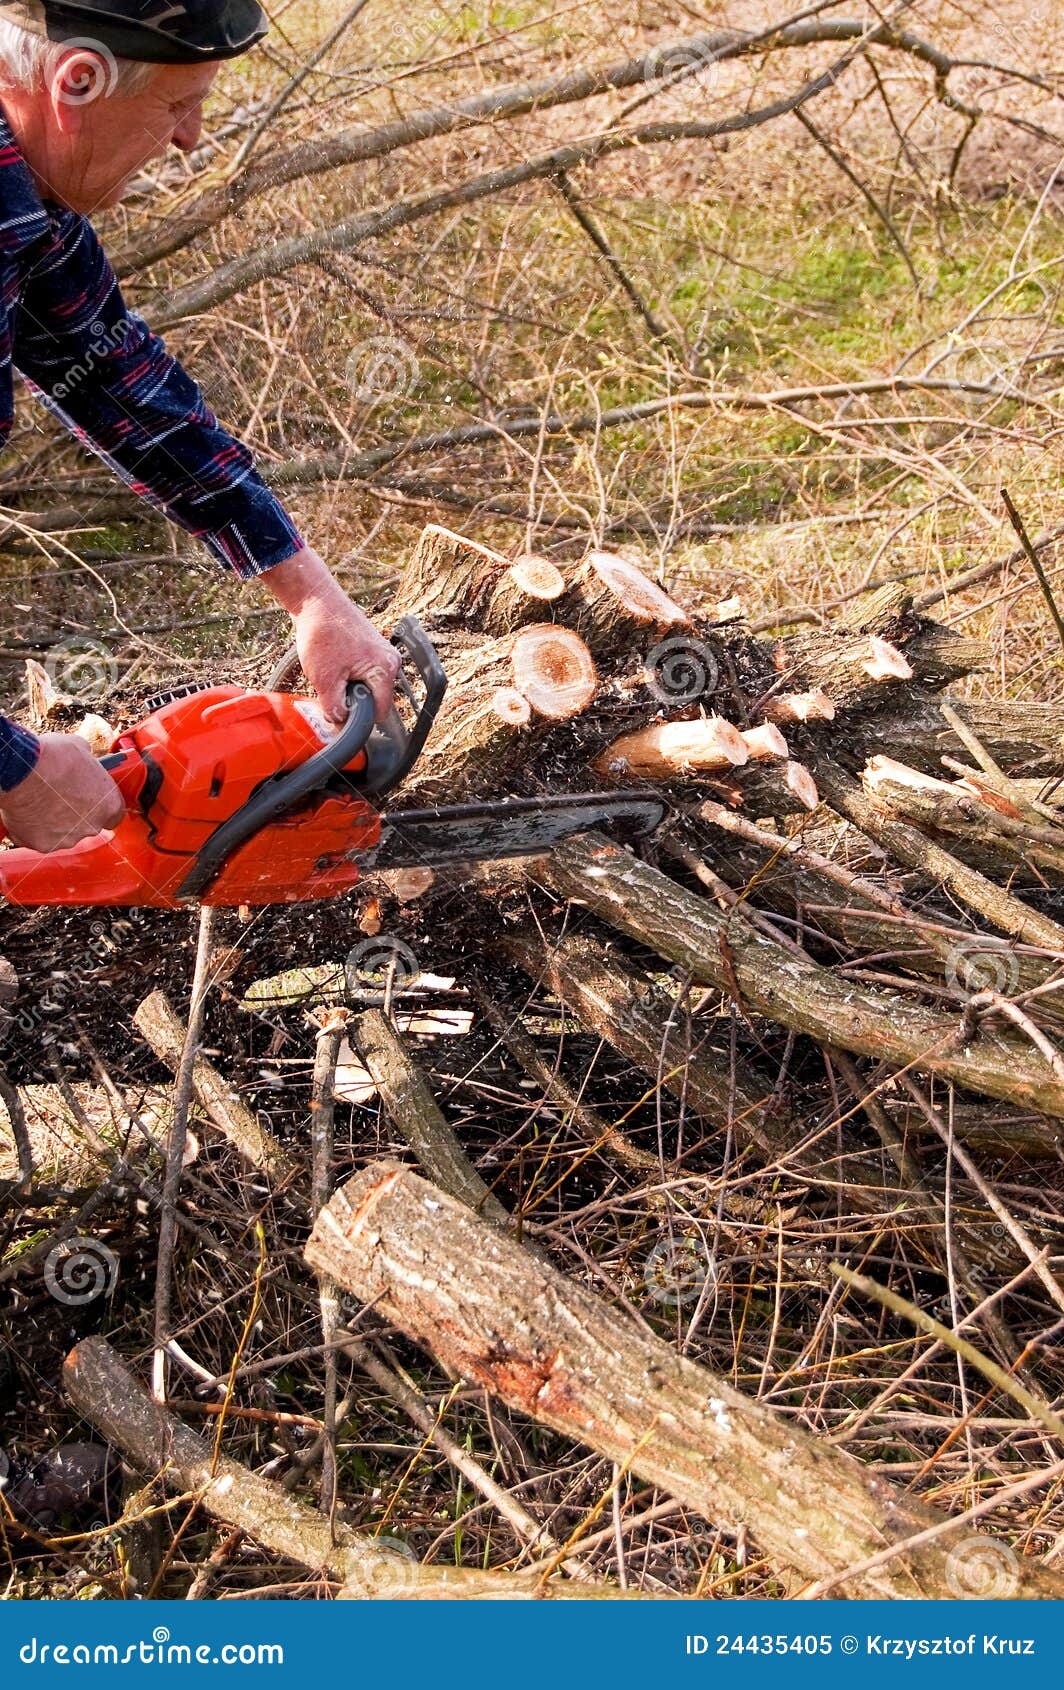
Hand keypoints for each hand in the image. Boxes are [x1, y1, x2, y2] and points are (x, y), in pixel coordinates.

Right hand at [0, 735, 123, 852]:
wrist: (22, 772)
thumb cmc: (52, 759)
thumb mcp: (81, 749)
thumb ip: (89, 762)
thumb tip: (85, 757)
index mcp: (108, 804)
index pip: (115, 815)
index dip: (101, 807)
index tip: (92, 800)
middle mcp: (92, 826)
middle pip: (88, 824)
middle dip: (76, 813)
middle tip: (61, 797)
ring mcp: (68, 838)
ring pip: (64, 833)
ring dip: (56, 822)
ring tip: (42, 803)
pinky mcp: (44, 844)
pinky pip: (42, 838)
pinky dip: (35, 829)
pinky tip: (29, 812)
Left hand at [263, 547, 399, 724]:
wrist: (314, 599)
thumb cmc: (322, 633)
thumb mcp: (324, 680)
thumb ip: (335, 709)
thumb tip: (340, 727)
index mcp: (386, 669)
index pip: (380, 712)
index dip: (358, 720)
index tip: (338, 713)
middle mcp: (391, 662)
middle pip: (374, 700)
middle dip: (353, 701)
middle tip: (330, 688)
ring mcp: (382, 653)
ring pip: (366, 687)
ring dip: (348, 688)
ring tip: (330, 673)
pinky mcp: (371, 649)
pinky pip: (363, 674)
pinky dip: (347, 676)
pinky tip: (332, 665)